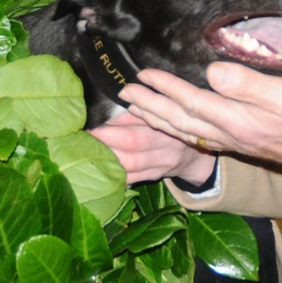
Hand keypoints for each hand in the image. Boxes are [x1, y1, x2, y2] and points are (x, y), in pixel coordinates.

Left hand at [90, 108, 218, 185]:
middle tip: (85, 137)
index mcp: (169, 124)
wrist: (196, 157)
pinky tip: (100, 172)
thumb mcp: (166, 114)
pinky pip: (134, 178)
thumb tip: (116, 104)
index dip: (116, 122)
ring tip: (88, 152)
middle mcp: (166, 144)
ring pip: (131, 163)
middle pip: (133, 143)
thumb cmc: (176, 129)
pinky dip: (116, 176)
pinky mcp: (156, 176)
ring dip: (108, 158)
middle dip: (106, 140)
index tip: (94, 122)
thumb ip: (142, 110)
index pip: (140, 120)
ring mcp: (162, 164)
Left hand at [118, 64, 281, 174]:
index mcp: (235, 121)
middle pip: (179, 122)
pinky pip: (198, 137)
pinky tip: (175, 125)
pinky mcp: (241, 144)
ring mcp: (233, 142)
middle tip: (125, 94)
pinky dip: (178, 129)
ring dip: (159, 119)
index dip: (164, 88)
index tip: (142, 75)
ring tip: (139, 109)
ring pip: (186, 132)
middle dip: (150, 107)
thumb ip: (247, 84)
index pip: (190, 102)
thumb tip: (213, 72)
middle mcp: (228, 135)